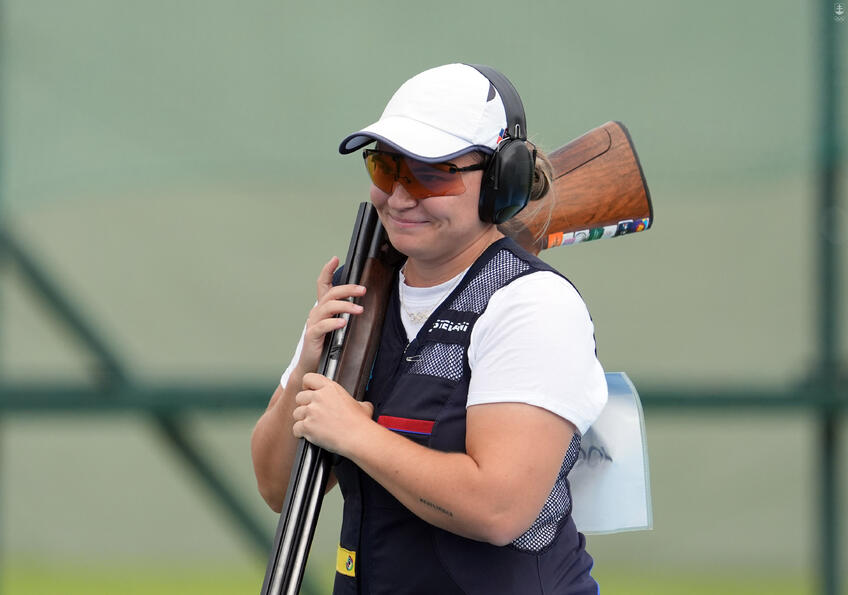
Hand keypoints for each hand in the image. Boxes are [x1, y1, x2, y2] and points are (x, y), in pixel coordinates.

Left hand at [292, 372, 374, 455]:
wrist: (357, 437)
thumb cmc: (360, 423)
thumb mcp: (362, 405)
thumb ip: (356, 402)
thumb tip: (360, 405)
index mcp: (330, 388)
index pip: (309, 378)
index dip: (307, 386)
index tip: (309, 391)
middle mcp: (319, 397)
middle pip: (299, 397)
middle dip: (304, 405)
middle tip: (313, 413)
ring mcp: (311, 411)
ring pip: (296, 413)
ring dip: (303, 420)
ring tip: (313, 425)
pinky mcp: (307, 426)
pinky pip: (296, 428)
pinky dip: (301, 433)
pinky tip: (309, 435)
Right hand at [297, 256, 366, 374]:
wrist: (311, 366)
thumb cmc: (326, 346)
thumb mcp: (337, 327)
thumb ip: (345, 316)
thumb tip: (364, 306)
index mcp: (322, 308)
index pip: (323, 285)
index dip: (327, 271)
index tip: (335, 258)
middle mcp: (316, 313)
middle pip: (330, 294)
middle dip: (348, 289)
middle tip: (363, 290)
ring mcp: (313, 324)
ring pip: (328, 307)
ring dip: (345, 306)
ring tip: (359, 309)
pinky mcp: (312, 336)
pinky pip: (323, 326)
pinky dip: (334, 323)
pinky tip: (343, 323)